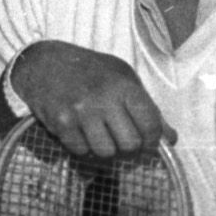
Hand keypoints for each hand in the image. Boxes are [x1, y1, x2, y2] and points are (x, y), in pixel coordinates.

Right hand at [8, 41, 170, 159]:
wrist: (45, 62)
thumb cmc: (91, 70)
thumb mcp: (124, 78)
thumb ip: (147, 108)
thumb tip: (170, 139)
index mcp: (124, 85)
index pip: (151, 125)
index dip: (153, 140)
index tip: (146, 140)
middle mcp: (103, 99)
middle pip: (130, 144)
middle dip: (128, 147)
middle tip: (121, 139)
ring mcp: (80, 112)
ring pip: (105, 152)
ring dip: (105, 149)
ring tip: (100, 134)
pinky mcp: (61, 122)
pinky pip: (81, 151)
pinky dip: (83, 147)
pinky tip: (81, 132)